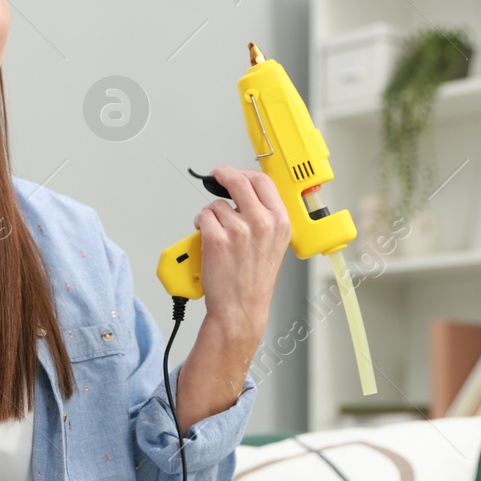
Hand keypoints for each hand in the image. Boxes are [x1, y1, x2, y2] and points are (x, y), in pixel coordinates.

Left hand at [193, 165, 291, 338]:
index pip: (263, 181)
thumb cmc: (255, 280)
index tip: (235, 173)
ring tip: (216, 232)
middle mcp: (262, 223)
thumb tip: (248, 194)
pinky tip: (206, 237)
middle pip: (239, 180)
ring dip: (210, 213)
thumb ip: (266, 217)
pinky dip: (200, 223)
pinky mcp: (217, 239)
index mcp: (280, 222)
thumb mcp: (275, 245)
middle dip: (223, 174)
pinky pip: (203, 216)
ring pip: (216, 204)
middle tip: (216, 175)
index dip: (245, 172)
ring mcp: (239, 230)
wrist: (241, 308)